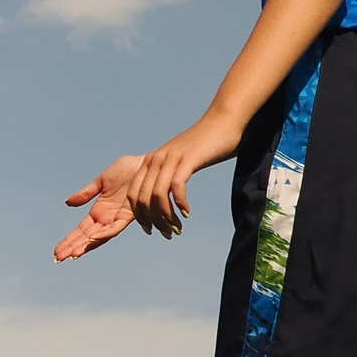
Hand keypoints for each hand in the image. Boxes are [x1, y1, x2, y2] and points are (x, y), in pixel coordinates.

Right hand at [55, 155, 144, 260]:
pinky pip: (115, 227)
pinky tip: (92, 237)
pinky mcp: (129, 214)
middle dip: (73, 247)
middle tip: (59, 258)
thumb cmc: (128, 171)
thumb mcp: (101, 181)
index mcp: (99, 211)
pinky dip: (104, 233)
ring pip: (100, 237)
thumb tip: (67, 203)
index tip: (57, 251)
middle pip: (87, 237)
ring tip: (73, 254)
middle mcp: (107, 219)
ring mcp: (118, 218)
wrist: (147, 164)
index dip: (70, 240)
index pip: (81, 230)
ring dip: (86, 245)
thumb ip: (86, 193)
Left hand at [123, 109, 246, 237]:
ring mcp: (171, 158)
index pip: (133, 195)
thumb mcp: (178, 161)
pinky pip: (177, 187)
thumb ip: (167, 177)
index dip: (140, 216)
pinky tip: (186, 213)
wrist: (222, 123)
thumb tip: (161, 201)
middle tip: (167, 234)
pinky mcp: (187, 159)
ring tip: (177, 228)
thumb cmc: (203, 146)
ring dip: (166, 217)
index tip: (151, 230)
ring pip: (158, 196)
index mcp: (149, 162)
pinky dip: (180, 203)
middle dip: (153, 221)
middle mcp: (155, 160)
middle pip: (142, 199)